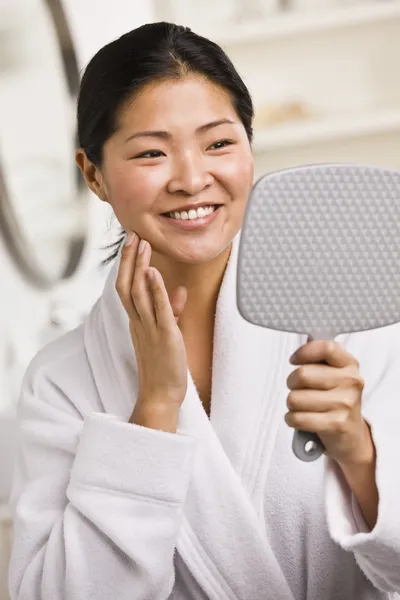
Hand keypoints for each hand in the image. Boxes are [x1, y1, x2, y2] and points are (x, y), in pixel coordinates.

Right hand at [116, 231, 187, 427]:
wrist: (161, 394)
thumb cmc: (164, 365)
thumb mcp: (167, 332)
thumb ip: (171, 310)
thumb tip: (178, 290)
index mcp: (137, 321)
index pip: (127, 287)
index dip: (128, 265)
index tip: (132, 244)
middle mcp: (139, 322)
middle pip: (126, 285)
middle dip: (128, 259)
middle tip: (131, 235)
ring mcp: (150, 329)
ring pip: (137, 293)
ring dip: (139, 267)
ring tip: (142, 245)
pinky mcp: (165, 337)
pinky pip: (158, 310)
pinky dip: (156, 290)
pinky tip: (154, 272)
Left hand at [285, 339, 372, 465]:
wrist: (351, 435)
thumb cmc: (334, 399)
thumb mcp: (334, 374)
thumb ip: (319, 358)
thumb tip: (302, 343)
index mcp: (350, 364)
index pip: (325, 347)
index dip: (303, 352)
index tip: (294, 360)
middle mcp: (352, 381)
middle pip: (302, 375)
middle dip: (291, 383)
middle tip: (297, 389)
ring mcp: (346, 403)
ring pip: (295, 398)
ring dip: (291, 404)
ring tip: (302, 407)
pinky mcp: (337, 424)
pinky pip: (297, 418)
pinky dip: (291, 419)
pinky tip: (298, 419)